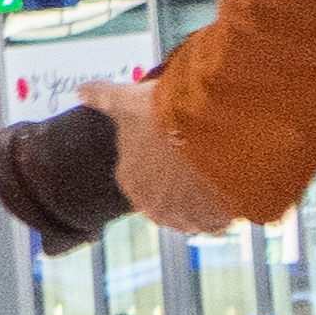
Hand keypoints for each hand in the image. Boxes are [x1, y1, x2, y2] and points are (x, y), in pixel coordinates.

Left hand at [108, 74, 253, 236]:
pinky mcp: (208, 223)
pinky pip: (217, 223)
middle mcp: (148, 203)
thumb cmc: (165, 115)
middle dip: (185, 183)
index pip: (143, 176)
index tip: (182, 148)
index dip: (164, 162)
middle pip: (169, 196)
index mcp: (129, 176)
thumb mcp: (130, 100)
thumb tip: (81, 90)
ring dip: (206, 199)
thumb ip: (104, 98)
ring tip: (224, 175)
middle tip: (206, 160)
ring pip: (193, 212)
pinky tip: (235, 193)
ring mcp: (179, 216)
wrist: (208, 130)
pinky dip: (226, 213)